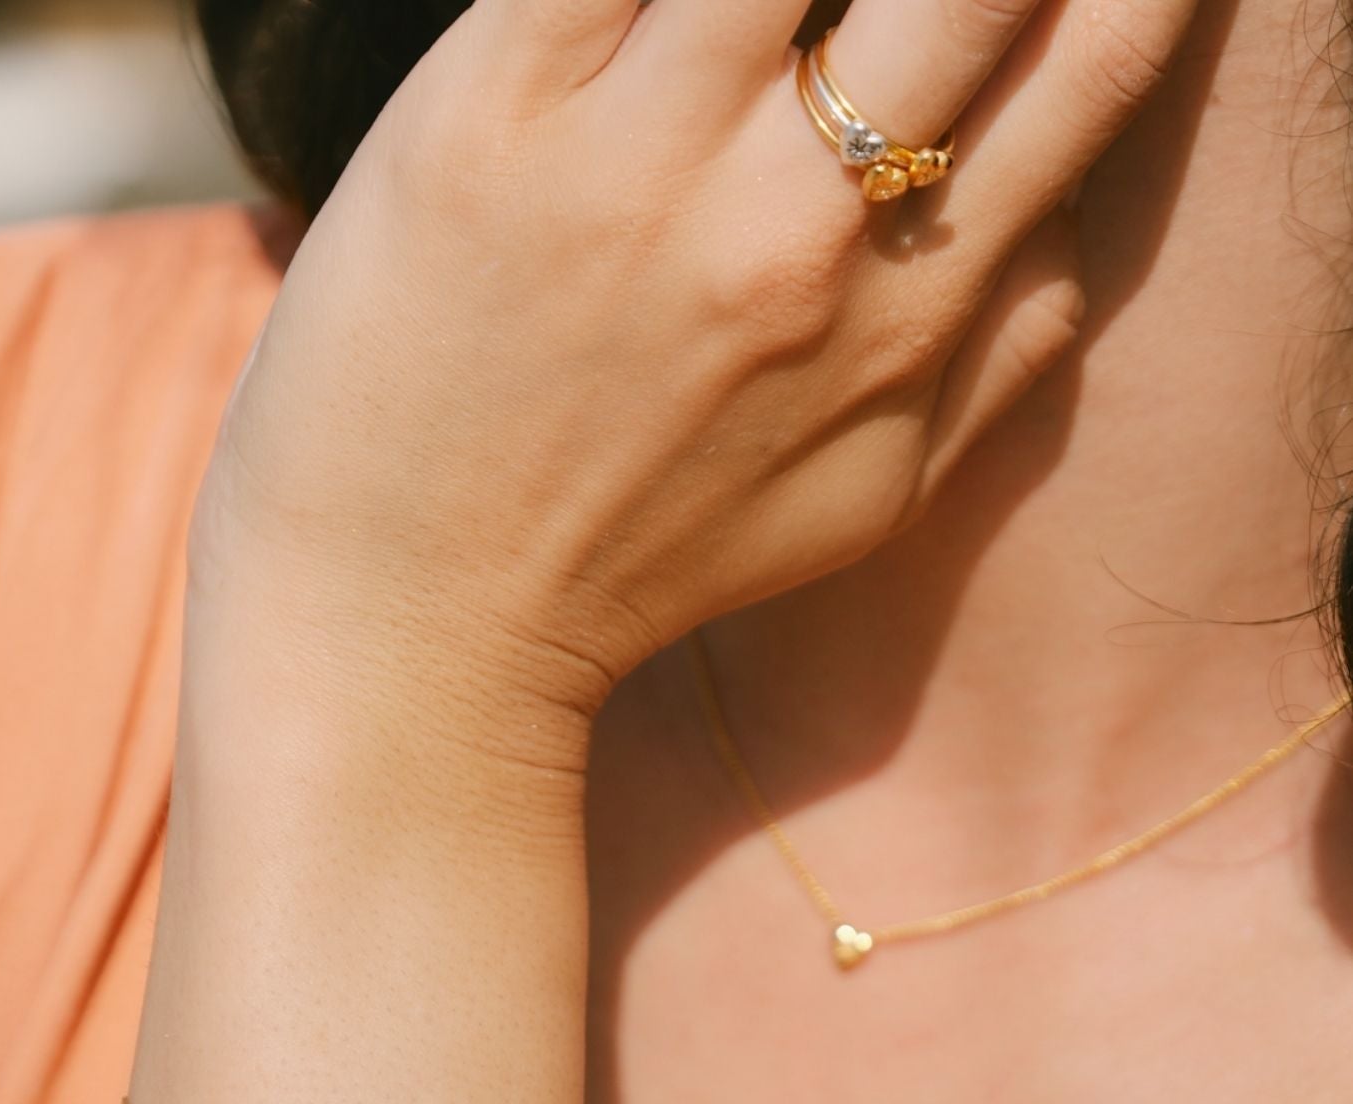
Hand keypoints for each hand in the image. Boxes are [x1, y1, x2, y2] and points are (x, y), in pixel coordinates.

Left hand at [198, 0, 1197, 723]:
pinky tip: (661, 4)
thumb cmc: (637, 561)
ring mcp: (643, 161)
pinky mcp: (488, 113)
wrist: (419, 628)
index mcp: (905, 315)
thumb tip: (1069, 216)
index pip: (1097, 58)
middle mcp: (800, 228)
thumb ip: (995, 359)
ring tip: (760, 22)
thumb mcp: (863, 500)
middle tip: (902, 0)